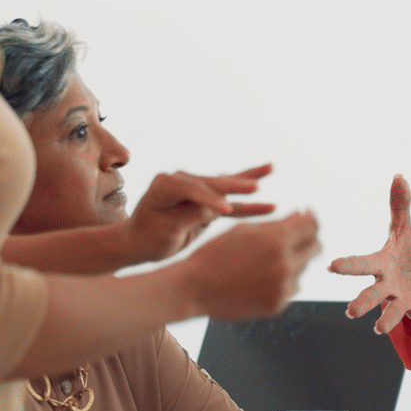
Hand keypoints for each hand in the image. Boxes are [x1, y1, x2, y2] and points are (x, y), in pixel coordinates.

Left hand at [122, 165, 275, 262]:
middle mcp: (181, 180)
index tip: (226, 211)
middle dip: (235, 185)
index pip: (192, 188)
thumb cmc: (148, 237)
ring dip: (249, 181)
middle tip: (256, 186)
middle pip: (213, 183)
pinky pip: (230, 201)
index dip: (210, 199)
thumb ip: (191, 215)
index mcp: (165, 184)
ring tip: (271, 168)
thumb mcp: (166, 229)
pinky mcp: (206, 200)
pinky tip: (269, 203)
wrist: (139, 242)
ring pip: (226, 186)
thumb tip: (219, 208)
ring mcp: (195, 188)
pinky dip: (248, 203)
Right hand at [181, 211, 319, 320]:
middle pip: (316, 247)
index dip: (311, 218)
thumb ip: (278, 223)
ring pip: (303, 268)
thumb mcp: (244, 230)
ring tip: (265, 260)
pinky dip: (284, 281)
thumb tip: (301, 215)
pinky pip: (292, 287)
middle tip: (293, 237)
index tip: (305, 216)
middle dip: (307, 239)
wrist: (194, 288)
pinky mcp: (277, 305)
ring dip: (293, 260)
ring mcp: (283, 287)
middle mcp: (285, 264)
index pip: (313, 225)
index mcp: (277, 241)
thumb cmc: (215, 254)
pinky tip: (262, 277)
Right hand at [329, 175, 410, 344]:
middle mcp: (387, 286)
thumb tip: (399, 176)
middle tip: (351, 311)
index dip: (347, 265)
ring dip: (386, 321)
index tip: (332, 265)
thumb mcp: (404, 229)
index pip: (362, 264)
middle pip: (372, 295)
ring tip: (378, 329)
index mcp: (381, 265)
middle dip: (362, 302)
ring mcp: (401, 300)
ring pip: (392, 312)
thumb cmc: (406, 253)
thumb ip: (400, 205)